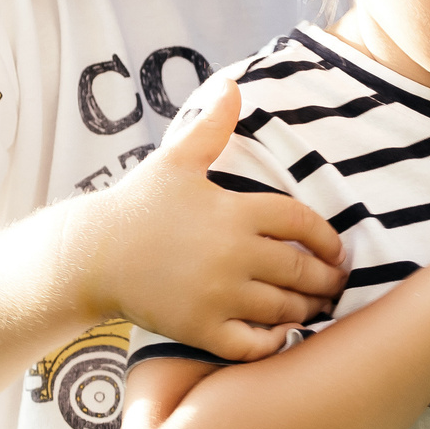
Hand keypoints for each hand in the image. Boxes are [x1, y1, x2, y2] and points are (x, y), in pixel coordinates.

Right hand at [70, 82, 346, 360]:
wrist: (93, 254)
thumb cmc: (139, 203)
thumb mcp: (176, 159)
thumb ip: (212, 125)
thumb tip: (231, 82)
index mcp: (233, 211)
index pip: (301, 222)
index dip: (327, 238)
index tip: (337, 249)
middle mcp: (231, 254)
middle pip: (300, 270)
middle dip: (326, 279)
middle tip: (336, 283)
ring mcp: (216, 296)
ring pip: (282, 308)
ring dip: (306, 309)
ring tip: (315, 306)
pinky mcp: (199, 329)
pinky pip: (252, 346)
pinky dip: (273, 343)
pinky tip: (279, 334)